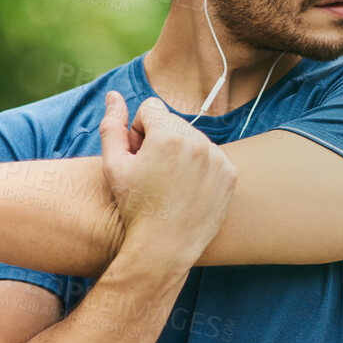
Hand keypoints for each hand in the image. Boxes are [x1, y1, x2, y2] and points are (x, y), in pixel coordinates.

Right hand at [98, 91, 236, 262]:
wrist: (165, 247)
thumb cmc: (134, 207)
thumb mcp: (113, 165)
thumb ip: (112, 125)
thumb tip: (114, 94)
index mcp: (169, 134)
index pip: (150, 108)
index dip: (138, 130)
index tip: (137, 154)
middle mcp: (198, 141)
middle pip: (173, 122)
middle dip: (159, 139)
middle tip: (151, 171)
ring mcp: (218, 158)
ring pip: (193, 139)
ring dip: (180, 152)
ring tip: (168, 183)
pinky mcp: (230, 173)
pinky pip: (211, 156)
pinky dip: (199, 167)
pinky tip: (186, 189)